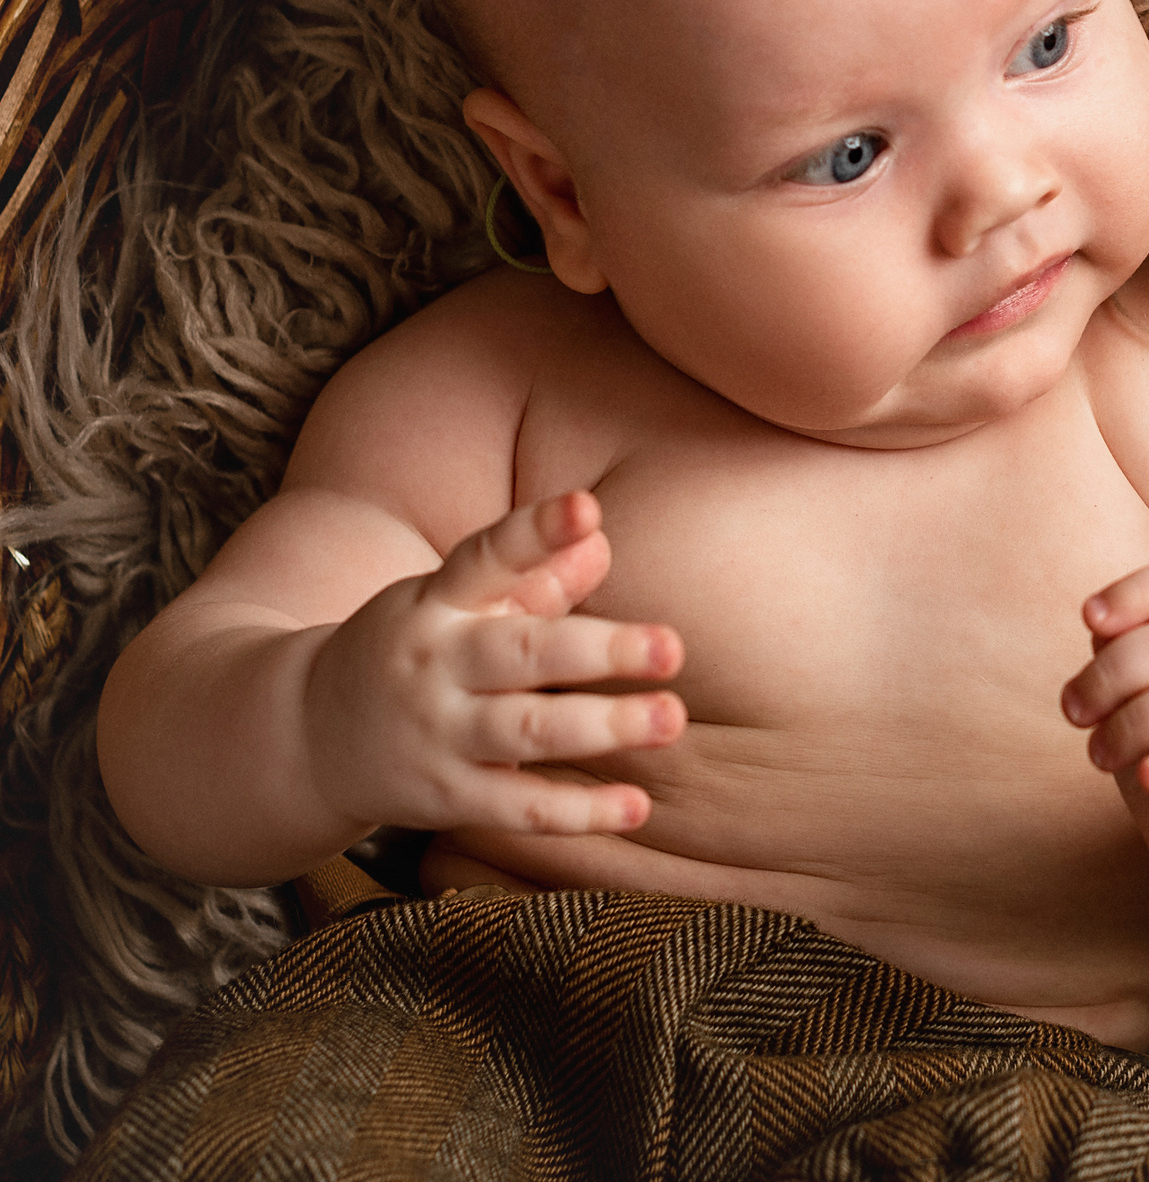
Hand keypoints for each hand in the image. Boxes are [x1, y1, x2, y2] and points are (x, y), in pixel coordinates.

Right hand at [302, 491, 683, 836]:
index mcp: (438, 601)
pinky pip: (518, 808)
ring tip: (670, 717)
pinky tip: (636, 806)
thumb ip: (532, 576)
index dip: (534, 532)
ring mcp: (437, 733)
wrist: (303, 735)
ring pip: (526, 731)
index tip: (585, 508)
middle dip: (597, 649)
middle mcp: (435, 663)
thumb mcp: (457, 603)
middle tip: (671, 647)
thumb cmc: (417, 652)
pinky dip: (578, 813)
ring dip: (602, 727)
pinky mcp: (445, 798)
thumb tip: (599, 539)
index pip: (486, 557)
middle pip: (521, 652)